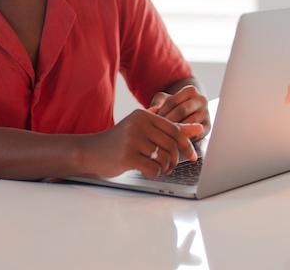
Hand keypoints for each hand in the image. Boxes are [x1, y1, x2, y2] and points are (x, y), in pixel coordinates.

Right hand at [82, 109, 202, 177]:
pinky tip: (148, 172)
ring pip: (163, 158)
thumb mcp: (144, 130)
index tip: (192, 155)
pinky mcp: (126, 156)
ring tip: (158, 169)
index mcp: (144, 115)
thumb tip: (198, 128)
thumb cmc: (120, 142)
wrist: (91, 151)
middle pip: (171, 145)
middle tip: (169, 166)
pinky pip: (153, 169)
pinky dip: (155, 174)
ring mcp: (132, 139)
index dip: (186, 144)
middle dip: (175, 160)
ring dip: (165, 168)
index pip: (174, 129)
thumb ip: (170, 129)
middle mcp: (138, 124)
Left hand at [149, 85, 210, 139]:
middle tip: (157, 130)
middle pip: (181, 111)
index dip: (161, 112)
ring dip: (176, 130)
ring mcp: (206, 113)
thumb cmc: (173, 106)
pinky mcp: (208, 127)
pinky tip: (174, 141)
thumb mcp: (164, 101)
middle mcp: (201, 100)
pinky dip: (184, 137)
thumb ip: (157, 103)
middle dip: (168, 121)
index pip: (172, 101)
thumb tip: (151, 111)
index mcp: (190, 90)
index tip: (152, 121)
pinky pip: (195, 133)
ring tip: (164, 136)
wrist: (189, 113)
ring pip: (189, 122)